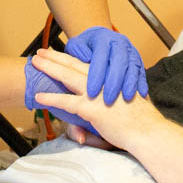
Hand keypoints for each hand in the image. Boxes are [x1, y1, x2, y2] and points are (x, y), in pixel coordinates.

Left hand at [32, 48, 162, 150]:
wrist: (147, 131)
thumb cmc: (139, 119)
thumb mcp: (121, 104)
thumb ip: (107, 102)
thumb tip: (101, 103)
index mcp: (109, 76)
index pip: (84, 64)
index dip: (69, 58)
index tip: (57, 53)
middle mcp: (102, 80)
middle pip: (73, 65)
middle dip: (54, 57)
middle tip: (40, 52)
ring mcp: (96, 92)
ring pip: (67, 76)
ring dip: (49, 68)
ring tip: (35, 63)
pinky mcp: (91, 108)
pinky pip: (66, 101)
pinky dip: (51, 98)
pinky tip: (38, 96)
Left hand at [64, 27, 148, 103]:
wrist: (101, 39)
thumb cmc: (85, 46)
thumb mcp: (76, 45)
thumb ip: (77, 49)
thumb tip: (86, 57)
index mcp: (103, 38)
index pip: (101, 55)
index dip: (97, 74)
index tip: (91, 92)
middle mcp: (119, 42)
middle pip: (120, 60)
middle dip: (115, 81)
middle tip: (108, 100)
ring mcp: (130, 50)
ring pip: (133, 65)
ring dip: (131, 82)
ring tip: (127, 98)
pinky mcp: (138, 59)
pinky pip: (141, 70)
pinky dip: (141, 82)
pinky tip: (140, 94)